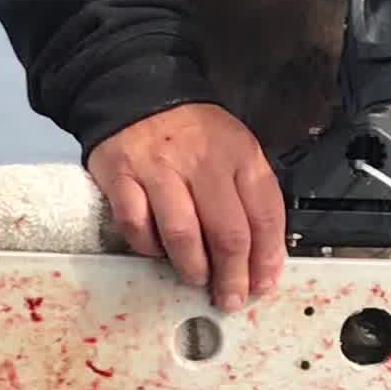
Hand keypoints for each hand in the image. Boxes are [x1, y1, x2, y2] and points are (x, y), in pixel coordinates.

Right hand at [87, 103, 287, 312]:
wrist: (139, 91)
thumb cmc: (191, 133)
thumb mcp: (234, 151)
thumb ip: (250, 199)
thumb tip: (262, 260)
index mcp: (240, 154)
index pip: (265, 215)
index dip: (266, 259)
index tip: (262, 284)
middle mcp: (204, 161)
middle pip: (228, 234)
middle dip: (232, 277)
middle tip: (230, 297)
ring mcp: (161, 168)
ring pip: (183, 236)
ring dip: (193, 269)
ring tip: (196, 278)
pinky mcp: (123, 177)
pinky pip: (138, 227)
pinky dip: (149, 248)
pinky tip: (157, 249)